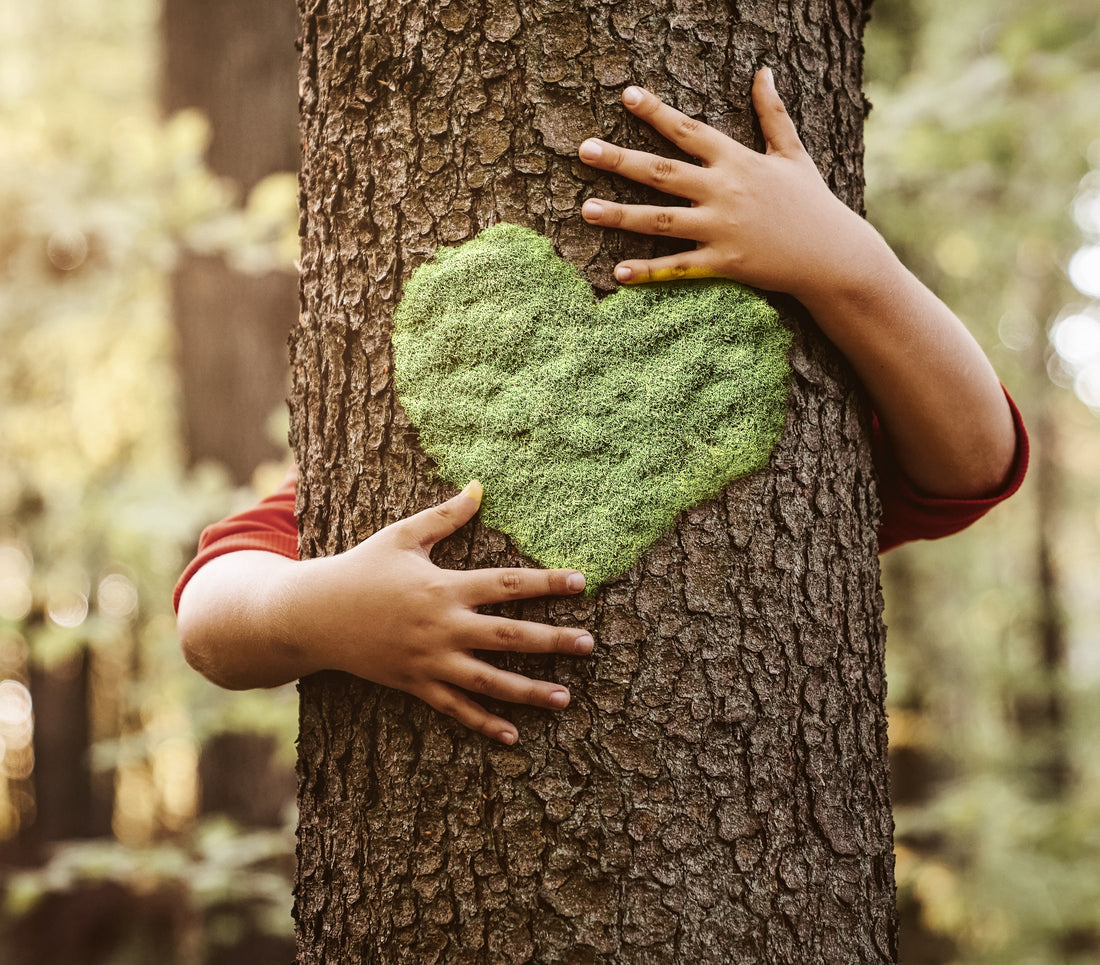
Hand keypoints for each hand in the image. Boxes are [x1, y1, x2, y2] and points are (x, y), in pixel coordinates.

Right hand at [286, 481, 591, 744]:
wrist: (312, 615)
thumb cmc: (360, 569)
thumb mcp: (401, 536)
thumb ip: (445, 516)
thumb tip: (480, 486)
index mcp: (444, 587)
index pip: (507, 584)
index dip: (546, 582)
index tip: (581, 582)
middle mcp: (442, 626)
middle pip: (508, 635)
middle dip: (552, 640)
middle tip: (590, 644)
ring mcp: (429, 660)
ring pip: (488, 680)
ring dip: (528, 690)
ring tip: (565, 698)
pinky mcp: (413, 685)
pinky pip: (454, 708)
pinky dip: (483, 722)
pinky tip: (513, 735)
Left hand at [578, 67, 881, 302]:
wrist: (834, 255)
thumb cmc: (812, 203)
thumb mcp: (793, 153)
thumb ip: (773, 113)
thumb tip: (764, 71)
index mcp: (737, 161)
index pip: (689, 130)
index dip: (656, 112)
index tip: (626, 96)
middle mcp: (725, 191)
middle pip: (662, 172)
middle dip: (621, 160)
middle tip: (584, 150)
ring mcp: (722, 228)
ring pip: (661, 220)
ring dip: (621, 215)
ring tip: (586, 209)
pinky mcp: (725, 262)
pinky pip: (679, 267)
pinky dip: (649, 271)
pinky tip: (618, 273)